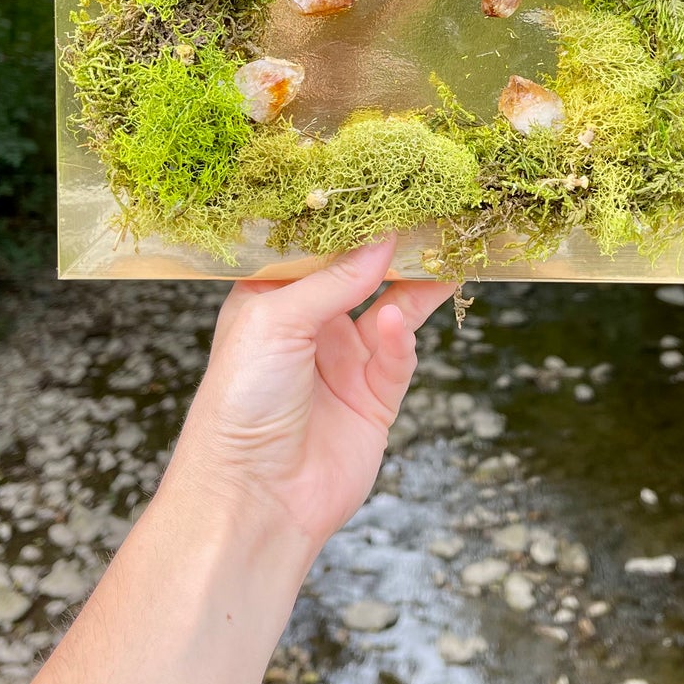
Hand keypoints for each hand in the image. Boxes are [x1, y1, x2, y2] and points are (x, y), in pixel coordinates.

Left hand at [165, 236, 455, 550]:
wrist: (254, 499)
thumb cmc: (239, 405)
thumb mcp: (275, 322)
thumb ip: (332, 279)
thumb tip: (382, 237)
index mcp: (271, 299)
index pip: (316, 246)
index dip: (347, 218)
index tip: (385, 184)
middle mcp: (308, 326)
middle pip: (361, 273)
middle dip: (393, 246)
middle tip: (431, 212)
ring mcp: (343, 363)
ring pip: (391, 309)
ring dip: (415, 284)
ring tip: (444, 252)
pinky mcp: (374, 400)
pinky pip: (398, 357)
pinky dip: (402, 338)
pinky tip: (395, 325)